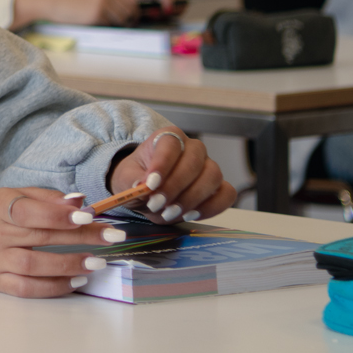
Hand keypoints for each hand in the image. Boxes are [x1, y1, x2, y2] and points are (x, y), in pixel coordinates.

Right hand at [0, 188, 127, 296]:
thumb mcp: (13, 196)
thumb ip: (46, 198)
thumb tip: (80, 200)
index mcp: (1, 208)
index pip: (29, 211)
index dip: (58, 214)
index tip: (87, 215)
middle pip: (40, 237)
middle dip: (79, 237)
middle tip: (111, 237)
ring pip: (33, 266)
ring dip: (68, 264)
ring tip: (97, 262)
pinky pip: (26, 288)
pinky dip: (53, 287)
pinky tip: (76, 282)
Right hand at [12, 0, 138, 27]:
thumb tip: (120, 5)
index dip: (133, 8)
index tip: (131, 15)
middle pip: (130, 8)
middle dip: (130, 18)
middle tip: (127, 24)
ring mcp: (102, 3)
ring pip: (122, 18)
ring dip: (119, 24)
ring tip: (111, 25)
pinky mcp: (95, 15)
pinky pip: (109, 24)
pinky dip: (106, 26)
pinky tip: (96, 24)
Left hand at [107, 127, 238, 223]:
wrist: (148, 193)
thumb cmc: (137, 179)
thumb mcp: (126, 179)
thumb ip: (131, 181)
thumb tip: (141, 186)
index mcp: (168, 138)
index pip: (171, 143)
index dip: (162, 164)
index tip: (151, 185)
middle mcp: (193, 149)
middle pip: (194, 161)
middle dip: (175, 186)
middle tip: (157, 204)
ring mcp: (209, 167)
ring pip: (213, 176)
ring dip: (192, 198)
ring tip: (170, 212)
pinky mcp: (219, 187)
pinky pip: (227, 194)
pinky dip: (211, 207)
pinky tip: (190, 214)